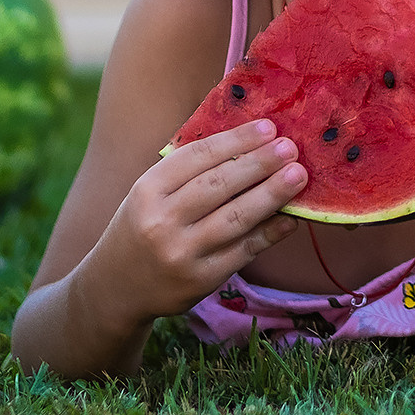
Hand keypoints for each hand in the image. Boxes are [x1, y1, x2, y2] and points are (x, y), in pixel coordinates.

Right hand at [79, 120, 308, 328]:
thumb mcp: (150, 193)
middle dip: (259, 163)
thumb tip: (250, 142)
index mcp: (148, 189)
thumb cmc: (143, 226)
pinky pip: (242, 252)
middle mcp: (161, 221)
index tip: (269, 127)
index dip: (237, 140)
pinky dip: (269, 233)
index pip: (198, 156)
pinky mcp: (199, 281)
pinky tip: (291, 219)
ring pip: (234, 218)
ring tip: (299, 176)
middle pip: (218, 185)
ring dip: (271, 195)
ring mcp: (181, 254)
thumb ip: (189, 171)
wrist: (115, 288)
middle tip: (290, 146)